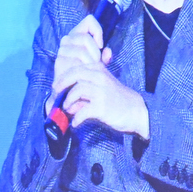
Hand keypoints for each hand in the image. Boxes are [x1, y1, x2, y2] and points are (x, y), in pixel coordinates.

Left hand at [50, 16, 149, 138]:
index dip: (63, 77)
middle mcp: (100, 77)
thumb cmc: (116, 99)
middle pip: (74, 75)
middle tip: (56, 94)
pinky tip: (75, 123)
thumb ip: (85, 88)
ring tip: (68, 110)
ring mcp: (101, 92)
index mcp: (99, 70)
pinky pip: (82, 111)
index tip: (57, 86)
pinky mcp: (102, 107)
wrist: (136, 111)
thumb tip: (67, 98)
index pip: (76, 68)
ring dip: (68, 102)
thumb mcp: (102, 86)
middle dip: (62, 84)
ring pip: (77, 91)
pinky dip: (76, 118)